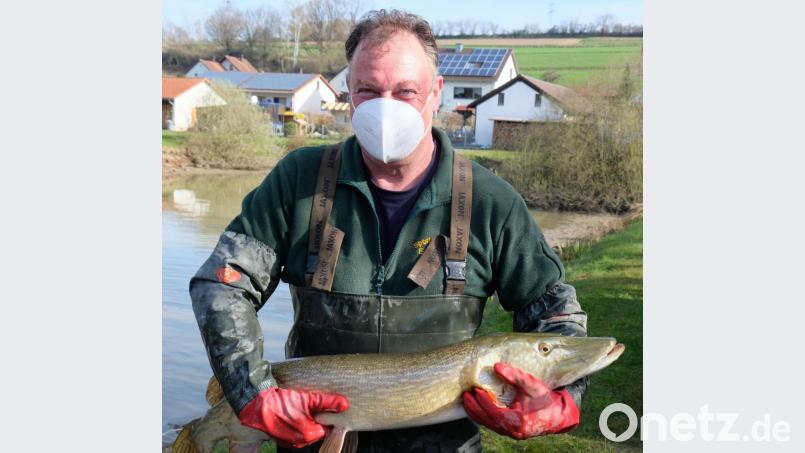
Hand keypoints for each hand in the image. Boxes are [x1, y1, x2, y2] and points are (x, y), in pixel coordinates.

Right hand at [238, 387, 348, 447]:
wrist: (256, 404)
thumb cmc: (281, 402)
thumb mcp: (308, 398)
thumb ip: (328, 402)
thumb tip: (344, 404)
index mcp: (309, 434)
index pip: (327, 428)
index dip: (328, 416)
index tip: (326, 407)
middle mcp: (299, 442)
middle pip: (316, 430)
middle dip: (317, 418)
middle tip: (312, 404)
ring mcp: (288, 442)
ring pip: (305, 431)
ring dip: (306, 420)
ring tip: (301, 406)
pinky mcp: (280, 438)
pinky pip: (294, 432)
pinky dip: (295, 423)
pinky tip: (292, 412)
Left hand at [462, 362, 578, 438]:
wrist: (558, 415)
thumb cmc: (545, 399)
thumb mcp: (531, 385)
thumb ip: (514, 376)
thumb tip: (497, 366)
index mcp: (518, 421)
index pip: (494, 412)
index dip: (483, 402)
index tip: (475, 391)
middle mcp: (513, 431)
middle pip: (488, 421)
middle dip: (474, 408)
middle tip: (465, 396)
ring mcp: (511, 433)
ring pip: (489, 424)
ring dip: (477, 413)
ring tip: (467, 400)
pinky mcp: (511, 431)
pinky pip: (493, 425)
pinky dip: (484, 417)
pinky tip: (478, 407)